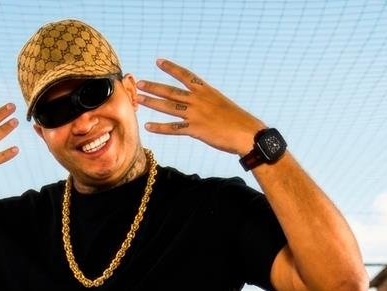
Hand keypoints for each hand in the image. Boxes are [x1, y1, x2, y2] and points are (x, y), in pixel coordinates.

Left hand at [136, 59, 265, 155]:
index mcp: (206, 91)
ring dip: (152, 103)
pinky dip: (160, 128)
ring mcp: (196, 115)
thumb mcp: (222, 103)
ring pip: (169, 107)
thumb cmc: (238, 120)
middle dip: (154, 86)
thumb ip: (207, 101)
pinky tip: (148, 126)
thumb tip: (198, 102)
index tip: (158, 61)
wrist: (248, 133)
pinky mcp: (196, 130)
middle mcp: (199, 100)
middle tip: (139, 83)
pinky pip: (174, 128)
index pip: (186, 75)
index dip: (171, 68)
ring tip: (139, 99)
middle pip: (171, 91)